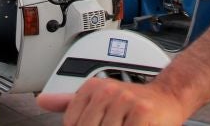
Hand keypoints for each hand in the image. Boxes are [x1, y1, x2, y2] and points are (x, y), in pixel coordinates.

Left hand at [37, 77, 187, 125]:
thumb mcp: (99, 97)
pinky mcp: (142, 113)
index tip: (97, 124)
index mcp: (93, 87)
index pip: (72, 123)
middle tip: (111, 125)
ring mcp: (126, 101)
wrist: (167, 96)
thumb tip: (42, 100)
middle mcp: (108, 91)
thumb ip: (70, 102)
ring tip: (122, 124)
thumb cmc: (132, 102)